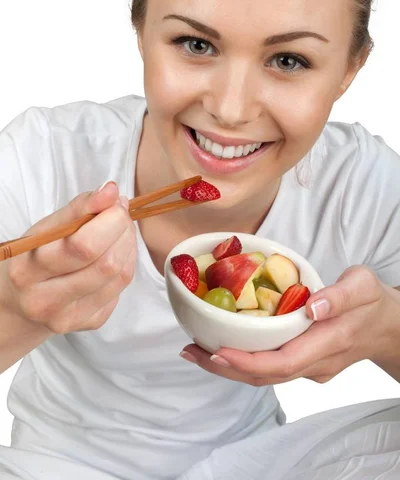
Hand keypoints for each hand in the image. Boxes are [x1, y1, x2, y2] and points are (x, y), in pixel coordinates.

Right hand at [1, 182, 135, 333]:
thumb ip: (80, 207)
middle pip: (107, 264)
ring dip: (129, 246)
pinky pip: (121, 290)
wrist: (23, 300)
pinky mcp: (89, 324)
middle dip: (123, 231)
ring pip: (120, 276)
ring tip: (120, 232)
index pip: (83, 246)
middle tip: (120, 216)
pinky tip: (115, 255)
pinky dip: (126, 265)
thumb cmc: (36, 256)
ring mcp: (69, 318)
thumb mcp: (47, 228)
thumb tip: (112, 191)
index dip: (110, 220)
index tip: (116, 203)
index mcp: (28, 271)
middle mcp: (45, 301)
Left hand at [181, 266, 397, 384]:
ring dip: (228, 367)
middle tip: (190, 350)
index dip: (248, 362)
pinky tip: (221, 346)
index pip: (284, 362)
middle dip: (225, 368)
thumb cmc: (372, 302)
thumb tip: (311, 305)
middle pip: (266, 376)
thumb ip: (341, 295)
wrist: (387, 327)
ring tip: (194, 350)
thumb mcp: (363, 286)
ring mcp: (310, 368)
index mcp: (329, 342)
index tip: (218, 351)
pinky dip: (242, 361)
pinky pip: (270, 369)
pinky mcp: (304, 365)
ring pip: (265, 377)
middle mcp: (317, 363)